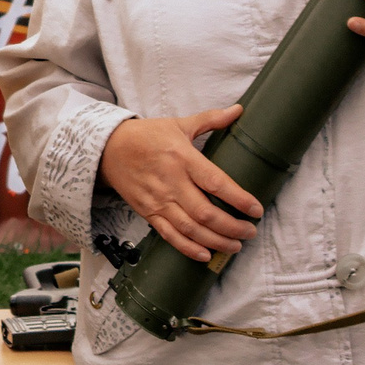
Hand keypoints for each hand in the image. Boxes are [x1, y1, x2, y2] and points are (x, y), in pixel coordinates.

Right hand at [98, 106, 261, 262]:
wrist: (108, 149)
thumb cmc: (146, 136)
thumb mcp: (178, 124)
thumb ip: (210, 119)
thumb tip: (239, 110)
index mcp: (182, 158)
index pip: (216, 183)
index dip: (239, 199)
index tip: (257, 209)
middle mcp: (171, 182)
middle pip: (206, 213)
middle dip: (232, 227)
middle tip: (251, 231)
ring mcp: (158, 201)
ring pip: (191, 229)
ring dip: (216, 241)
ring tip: (235, 245)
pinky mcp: (148, 213)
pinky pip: (170, 236)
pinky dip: (188, 248)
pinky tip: (206, 255)